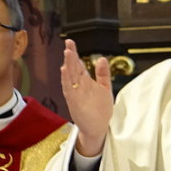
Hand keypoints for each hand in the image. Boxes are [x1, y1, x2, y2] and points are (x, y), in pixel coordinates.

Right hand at [61, 39, 113, 156]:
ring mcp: (75, 94)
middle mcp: (78, 87)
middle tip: (68, 43)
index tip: (71, 43)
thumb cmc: (100, 110)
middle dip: (71, 56)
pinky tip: (65, 70)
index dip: (75, 54)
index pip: (78, 65)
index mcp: (85, 82)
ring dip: (68, 65)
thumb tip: (101, 58)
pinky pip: (69, 89)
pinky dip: (66, 79)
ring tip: (67, 53)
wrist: (99, 128)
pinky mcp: (74, 102)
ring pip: (70, 76)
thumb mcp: (104, 88)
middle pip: (73, 68)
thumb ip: (103, 74)